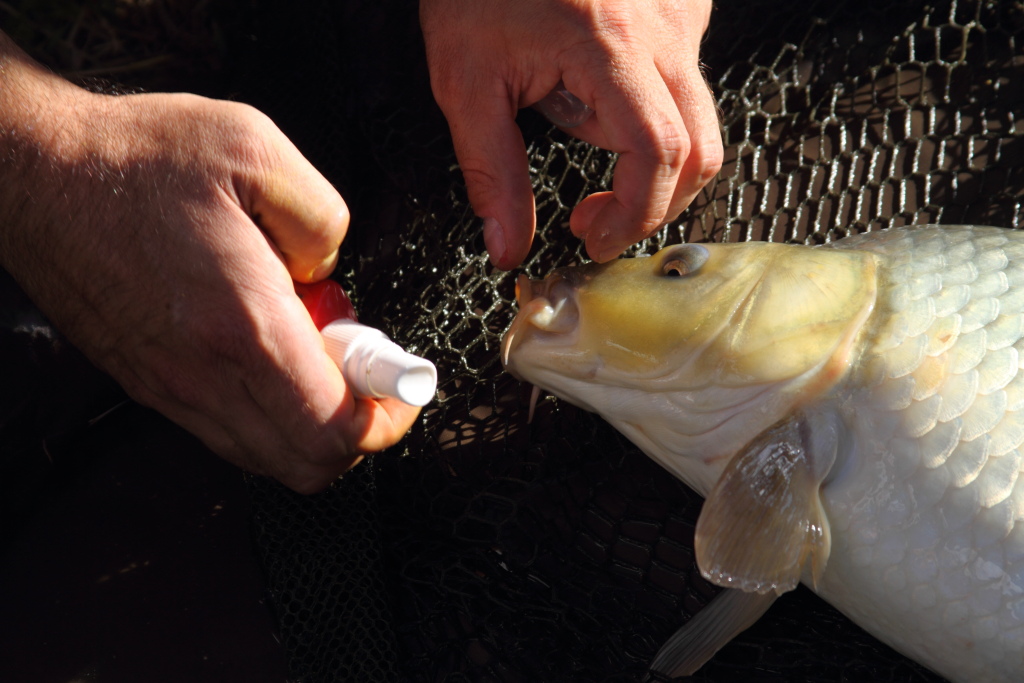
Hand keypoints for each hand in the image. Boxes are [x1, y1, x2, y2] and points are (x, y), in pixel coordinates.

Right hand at [0, 36, 419, 492]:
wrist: (32, 172)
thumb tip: (330, 280)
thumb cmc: (139, 157)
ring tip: (317, 352)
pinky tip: (271, 352)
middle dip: (359, 430)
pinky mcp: (149, 384)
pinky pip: (227, 434)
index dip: (388, 419)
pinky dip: (269, 415)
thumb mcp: (258, 151)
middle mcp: (205, 376)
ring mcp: (172, 389)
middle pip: (307, 464)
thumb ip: (323, 222)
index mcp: (244, 325)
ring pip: (267, 457)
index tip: (404, 384)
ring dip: (313, 424)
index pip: (334, 429)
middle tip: (365, 367)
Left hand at [420, 0, 722, 267]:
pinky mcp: (682, 9)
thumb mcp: (466, 80)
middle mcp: (663, 32)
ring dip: (651, 158)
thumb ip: (491, 169)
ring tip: (580, 134)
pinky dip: (651, 111)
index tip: (595, 240)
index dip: (636, 213)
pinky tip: (597, 92)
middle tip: (594, 221)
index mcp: (611, 49)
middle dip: (654, 203)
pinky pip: (685, 81)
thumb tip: (507, 246)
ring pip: (698, 120)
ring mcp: (680, 17)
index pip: (659, 154)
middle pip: (700, 149)